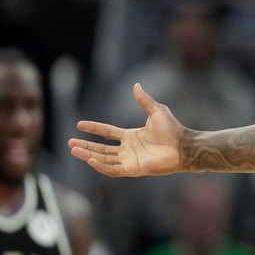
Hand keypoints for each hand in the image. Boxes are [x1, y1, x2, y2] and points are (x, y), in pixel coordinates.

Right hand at [68, 84, 184, 176]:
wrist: (183, 146)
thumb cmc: (173, 130)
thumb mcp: (156, 111)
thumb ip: (144, 100)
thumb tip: (136, 85)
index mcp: (131, 136)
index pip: (107, 132)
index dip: (94, 128)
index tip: (79, 124)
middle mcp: (128, 149)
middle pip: (101, 148)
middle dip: (85, 146)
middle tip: (70, 143)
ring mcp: (130, 160)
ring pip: (104, 159)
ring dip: (88, 155)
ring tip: (74, 149)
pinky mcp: (133, 169)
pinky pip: (113, 169)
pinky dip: (101, 166)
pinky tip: (90, 160)